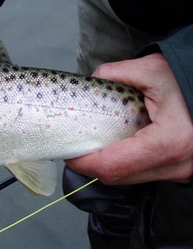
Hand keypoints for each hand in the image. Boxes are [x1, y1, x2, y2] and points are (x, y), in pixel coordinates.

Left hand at [66, 53, 192, 184]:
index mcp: (170, 142)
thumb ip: (115, 73)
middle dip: (92, 165)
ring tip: (94, 144)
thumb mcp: (153, 69)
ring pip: (130, 179)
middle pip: (118, 177)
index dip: (84, 162)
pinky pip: (144, 173)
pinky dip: (126, 163)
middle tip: (76, 148)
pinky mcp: (182, 170)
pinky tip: (118, 145)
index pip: (112, 166)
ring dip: (108, 165)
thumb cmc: (190, 79)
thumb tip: (92, 80)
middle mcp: (178, 165)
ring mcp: (183, 172)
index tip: (68, 152)